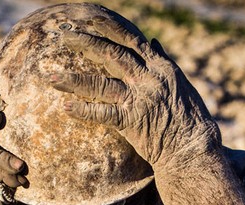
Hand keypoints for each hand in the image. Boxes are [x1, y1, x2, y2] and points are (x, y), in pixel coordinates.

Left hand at [50, 18, 220, 168]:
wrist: (193, 147)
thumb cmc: (189, 117)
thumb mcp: (180, 82)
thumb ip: (163, 61)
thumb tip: (153, 42)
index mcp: (159, 66)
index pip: (130, 39)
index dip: (109, 27)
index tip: (91, 18)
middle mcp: (148, 77)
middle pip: (110, 53)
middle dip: (84, 42)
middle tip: (63, 35)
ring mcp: (138, 99)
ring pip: (100, 83)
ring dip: (73, 79)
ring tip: (51, 77)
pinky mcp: (131, 121)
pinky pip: (102, 113)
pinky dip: (83, 110)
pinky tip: (65, 107)